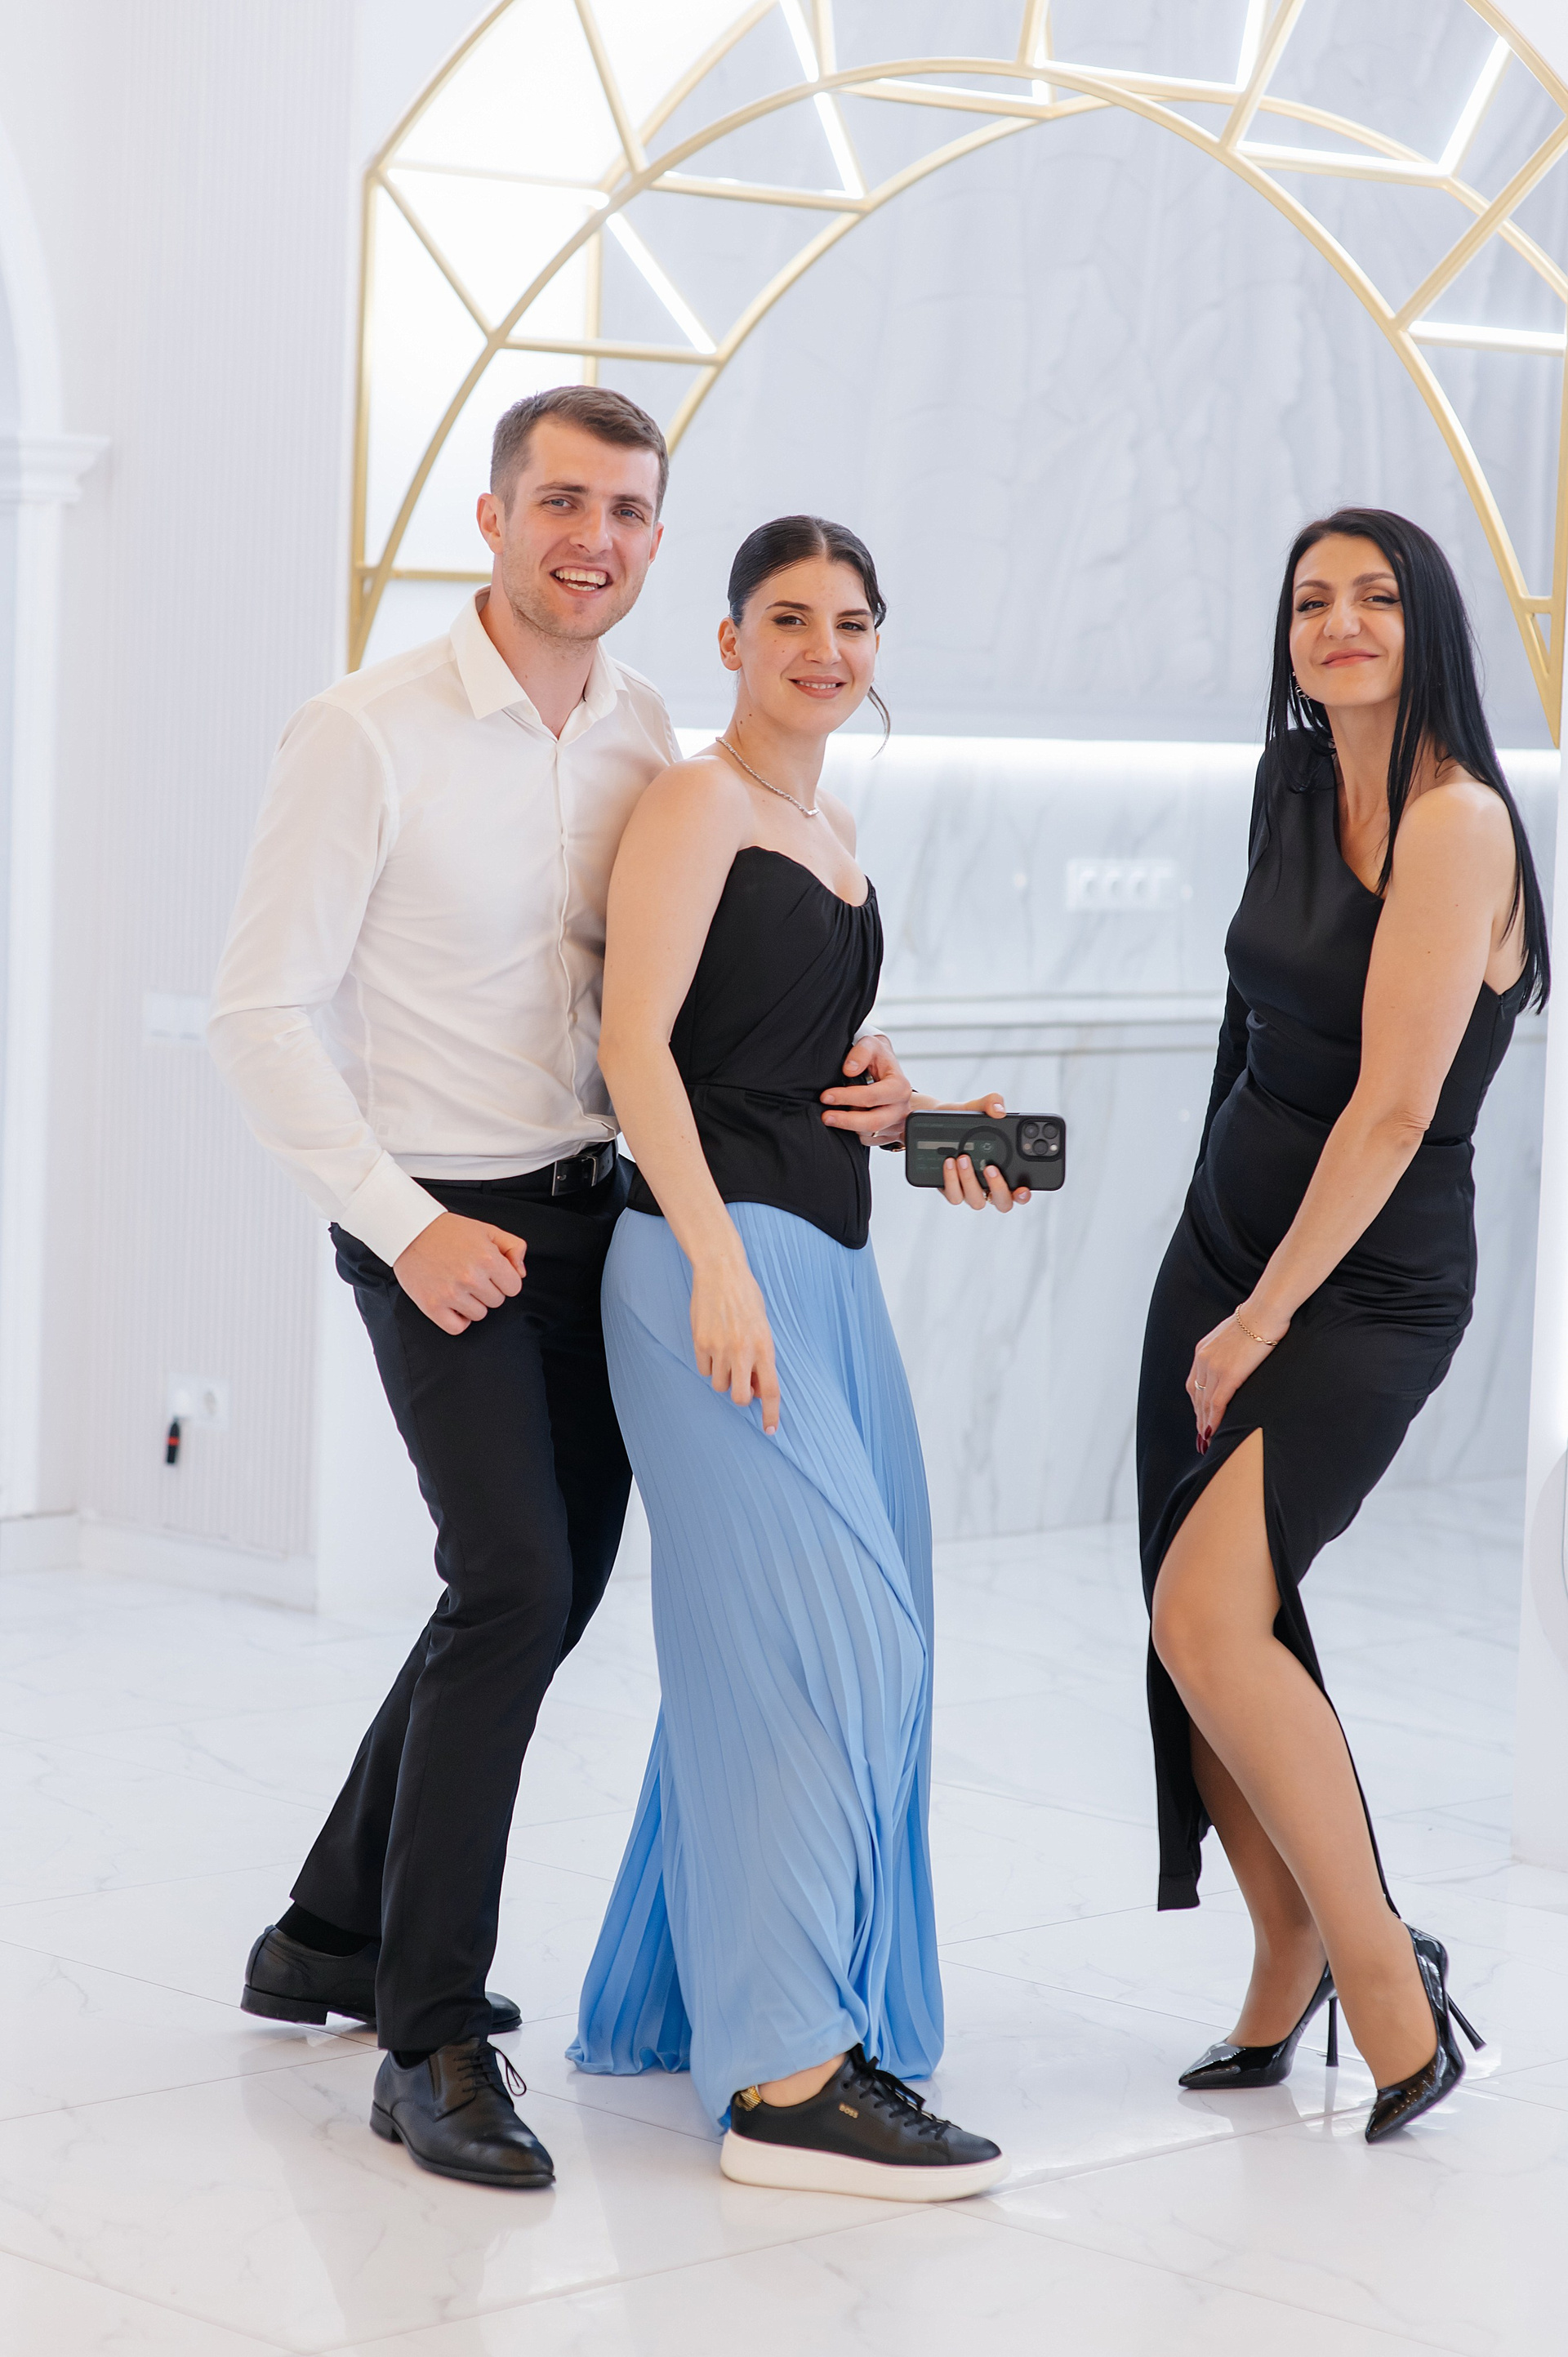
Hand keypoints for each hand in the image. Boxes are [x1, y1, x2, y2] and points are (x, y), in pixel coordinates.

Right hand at [393, 1212, 525, 1335]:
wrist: (410, 1231)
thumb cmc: (449, 1231)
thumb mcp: (487, 1230)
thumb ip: (513, 1247)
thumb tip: (521, 1273)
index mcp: (488, 1259)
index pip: (514, 1288)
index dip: (504, 1280)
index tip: (491, 1273)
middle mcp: (471, 1278)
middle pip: (496, 1302)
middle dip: (487, 1290)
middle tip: (470, 1275)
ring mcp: (451, 1294)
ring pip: (479, 1315)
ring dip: (472, 1304)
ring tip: (458, 1285)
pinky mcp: (432, 1306)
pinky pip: (457, 1328)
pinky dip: (457, 1319)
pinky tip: (452, 1303)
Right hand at [690, 1248, 780, 1433]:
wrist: (721, 1271)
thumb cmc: (746, 1297)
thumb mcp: (763, 1326)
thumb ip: (762, 1356)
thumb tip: (757, 1385)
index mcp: (765, 1347)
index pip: (771, 1390)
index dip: (772, 1413)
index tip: (771, 1429)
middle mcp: (743, 1351)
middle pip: (741, 1397)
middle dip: (741, 1394)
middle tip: (741, 1380)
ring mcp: (720, 1348)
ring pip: (719, 1385)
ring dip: (723, 1377)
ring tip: (725, 1354)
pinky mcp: (701, 1342)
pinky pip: (703, 1369)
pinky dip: (708, 1363)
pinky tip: (712, 1342)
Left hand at [820, 1034, 912, 1144]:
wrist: (887, 1070)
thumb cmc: (879, 1058)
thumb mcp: (871, 1045)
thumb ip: (861, 1053)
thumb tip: (849, 1069)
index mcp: (899, 1087)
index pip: (872, 1097)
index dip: (847, 1097)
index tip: (827, 1096)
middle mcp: (902, 1107)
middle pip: (873, 1122)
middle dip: (846, 1121)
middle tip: (825, 1116)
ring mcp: (897, 1122)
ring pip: (869, 1133)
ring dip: (848, 1126)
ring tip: (834, 1115)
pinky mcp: (891, 1134)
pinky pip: (870, 1140)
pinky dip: (855, 1133)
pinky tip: (847, 1120)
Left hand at [930, 1093, 1031, 1210]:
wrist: (935, 1123)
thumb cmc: (966, 1120)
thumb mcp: (977, 1107)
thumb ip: (991, 1102)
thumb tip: (999, 1110)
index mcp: (1006, 1172)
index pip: (1020, 1192)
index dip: (1024, 1195)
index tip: (1022, 1188)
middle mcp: (990, 1186)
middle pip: (1002, 1203)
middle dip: (998, 1187)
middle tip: (990, 1168)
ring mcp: (970, 1191)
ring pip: (975, 1200)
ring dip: (970, 1180)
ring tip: (962, 1158)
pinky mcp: (951, 1189)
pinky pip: (953, 1195)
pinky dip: (951, 1180)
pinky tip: (948, 1162)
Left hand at [1186, 1303, 1285, 1449]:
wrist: (1265, 1312)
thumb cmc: (1257, 1320)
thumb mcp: (1233, 1335)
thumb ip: (1227, 1350)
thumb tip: (1234, 1359)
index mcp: (1203, 1350)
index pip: (1194, 1383)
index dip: (1196, 1403)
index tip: (1200, 1416)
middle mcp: (1203, 1359)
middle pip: (1196, 1395)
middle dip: (1198, 1417)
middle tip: (1201, 1435)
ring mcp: (1214, 1368)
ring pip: (1204, 1403)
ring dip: (1204, 1423)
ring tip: (1207, 1439)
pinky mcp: (1228, 1375)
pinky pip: (1217, 1403)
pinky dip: (1214, 1419)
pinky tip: (1214, 1431)